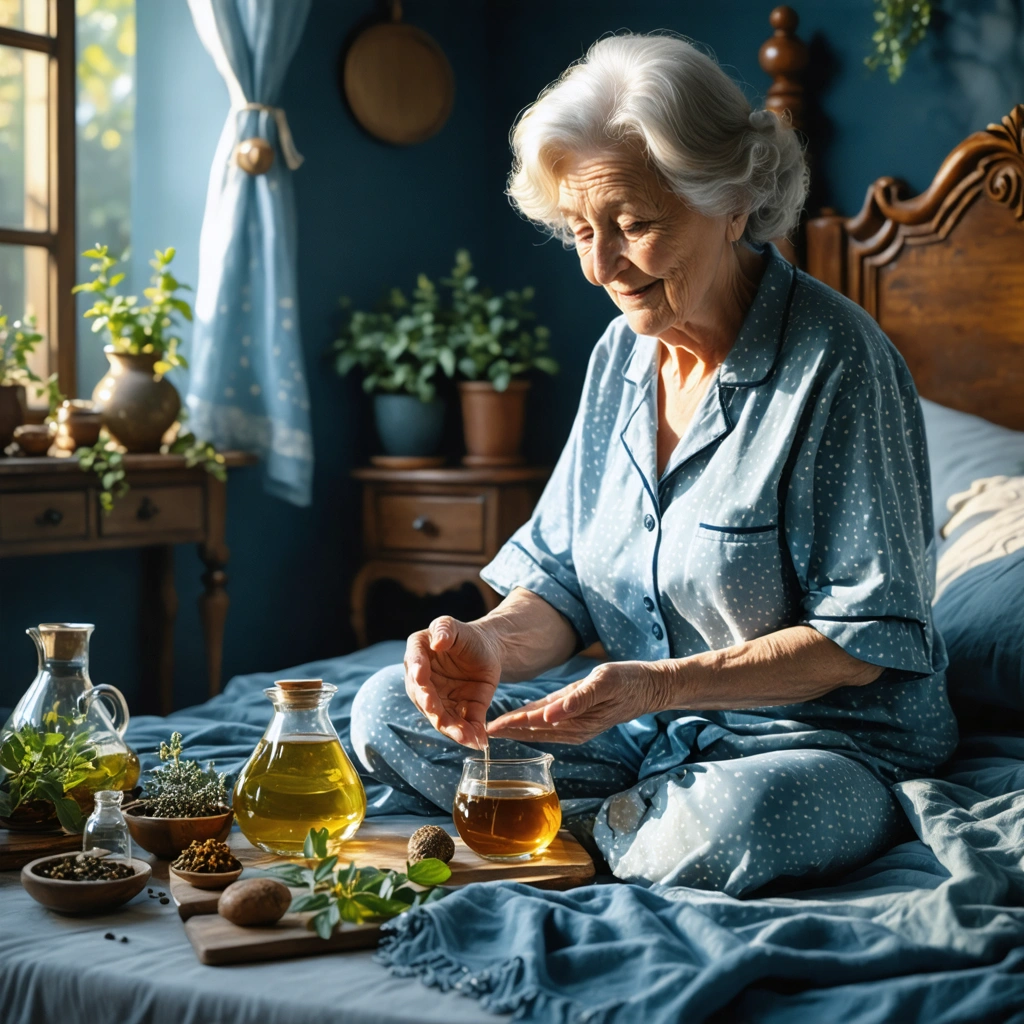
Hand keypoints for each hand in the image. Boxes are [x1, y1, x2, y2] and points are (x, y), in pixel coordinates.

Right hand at [403, 616, 502, 748]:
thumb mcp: (455, 627)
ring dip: (452, 729)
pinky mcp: (457, 711)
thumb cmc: (466, 636)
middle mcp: (422, 682)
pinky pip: (461, 725)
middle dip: (433, 708)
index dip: (417, 671)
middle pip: (424, 697)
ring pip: (440, 717)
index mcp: (417, 654)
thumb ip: (445, 630)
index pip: (414, 663)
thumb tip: (438, 643)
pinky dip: (469, 734)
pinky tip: (478, 741)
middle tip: (439, 716)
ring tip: (465, 737)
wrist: (487, 651)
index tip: (421, 677)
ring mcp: (438, 699)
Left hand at [487, 661, 670, 744]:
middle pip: (533, 731)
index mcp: (576, 722)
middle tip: (479, 728)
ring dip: (518, 728)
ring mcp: (578, 727)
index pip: (535, 724)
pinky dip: (533, 722)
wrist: (652, 687)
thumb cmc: (629, 681)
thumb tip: (548, 715)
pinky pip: (552, 724)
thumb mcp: (603, 683)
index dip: (511, 724)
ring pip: (540, 729)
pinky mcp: (581, 720)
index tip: (489, 726)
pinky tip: (523, 718)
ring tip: (495, 726)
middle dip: (508, 730)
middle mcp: (575, 730)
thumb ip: (576, 700)